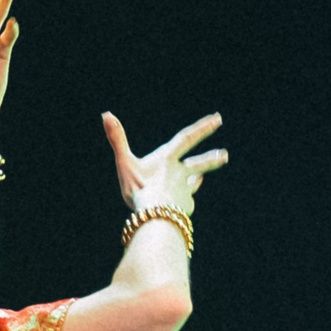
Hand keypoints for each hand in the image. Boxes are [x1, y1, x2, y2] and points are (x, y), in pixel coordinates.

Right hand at [102, 112, 226, 217]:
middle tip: (225, 155)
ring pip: (193, 182)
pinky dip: (181, 202)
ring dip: (198, 179)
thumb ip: (117, 139)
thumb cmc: (139, 188)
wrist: (155, 217)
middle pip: (198, 163)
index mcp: (168, 159)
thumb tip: (106, 114)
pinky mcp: (184, 207)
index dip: (202, 127)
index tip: (217, 119)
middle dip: (212, 158)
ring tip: (203, 176)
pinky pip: (183, 203)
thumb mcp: (124, 162)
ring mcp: (184, 191)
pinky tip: (178, 208)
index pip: (187, 138)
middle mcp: (180, 173)